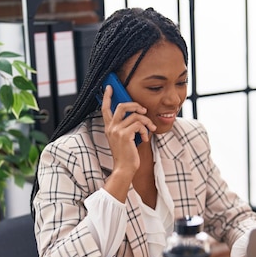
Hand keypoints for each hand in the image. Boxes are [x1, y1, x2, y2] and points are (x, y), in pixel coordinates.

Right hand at [100, 85, 155, 202]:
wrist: (124, 169)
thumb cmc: (126, 155)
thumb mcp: (124, 139)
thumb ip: (127, 127)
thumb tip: (139, 116)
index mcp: (109, 128)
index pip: (105, 108)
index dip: (107, 96)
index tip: (109, 87)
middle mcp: (111, 127)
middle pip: (123, 106)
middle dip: (136, 105)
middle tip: (144, 110)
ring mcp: (117, 130)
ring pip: (136, 116)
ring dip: (147, 122)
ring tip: (150, 129)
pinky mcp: (125, 134)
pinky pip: (139, 124)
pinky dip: (145, 131)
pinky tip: (145, 139)